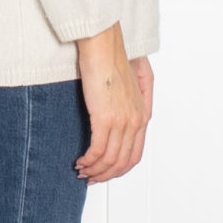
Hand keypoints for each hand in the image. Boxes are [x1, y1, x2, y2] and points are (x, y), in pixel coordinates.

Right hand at [74, 24, 149, 182]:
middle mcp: (135, 120)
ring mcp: (122, 121)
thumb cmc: (112, 57)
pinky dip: (88, 160)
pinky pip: (98, 150)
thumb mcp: (128, 85)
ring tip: (81, 171)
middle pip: (123, 161)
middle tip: (91, 178)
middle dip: (106, 174)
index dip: (119, 168)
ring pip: (110, 159)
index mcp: (142, 114)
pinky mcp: (105, 118)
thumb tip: (116, 119)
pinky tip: (80, 161)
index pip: (135, 154)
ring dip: (94, 170)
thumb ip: (127, 104)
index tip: (105, 172)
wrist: (103, 44)